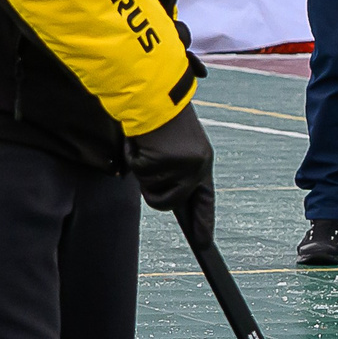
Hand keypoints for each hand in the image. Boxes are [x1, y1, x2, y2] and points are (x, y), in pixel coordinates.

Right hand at [124, 106, 214, 246]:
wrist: (154, 94)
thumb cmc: (160, 120)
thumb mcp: (175, 148)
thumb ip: (174, 173)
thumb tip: (167, 201)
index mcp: (202, 162)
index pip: (205, 199)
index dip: (203, 222)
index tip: (204, 244)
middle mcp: (197, 166)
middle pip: (169, 203)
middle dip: (151, 190)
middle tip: (147, 163)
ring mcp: (183, 166)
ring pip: (151, 190)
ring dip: (141, 171)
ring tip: (148, 145)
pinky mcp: (165, 161)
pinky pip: (139, 173)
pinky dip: (132, 156)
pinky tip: (141, 139)